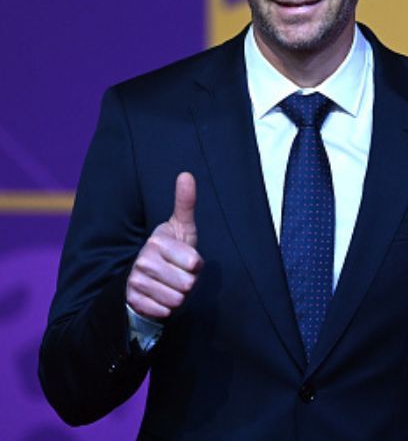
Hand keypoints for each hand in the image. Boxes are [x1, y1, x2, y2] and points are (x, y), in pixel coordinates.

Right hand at [126, 172, 202, 319]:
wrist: (150, 276)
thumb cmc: (174, 249)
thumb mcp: (183, 226)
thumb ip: (185, 203)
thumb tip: (186, 174)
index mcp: (157, 242)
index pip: (194, 263)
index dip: (197, 266)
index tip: (189, 260)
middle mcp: (142, 260)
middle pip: (186, 284)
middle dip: (189, 282)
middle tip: (180, 275)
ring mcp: (135, 281)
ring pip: (175, 299)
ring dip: (179, 296)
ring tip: (171, 285)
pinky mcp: (132, 301)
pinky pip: (162, 311)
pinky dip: (166, 308)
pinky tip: (161, 298)